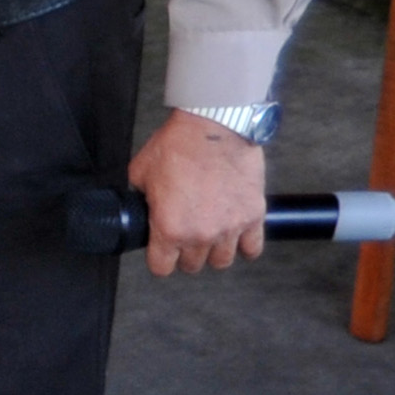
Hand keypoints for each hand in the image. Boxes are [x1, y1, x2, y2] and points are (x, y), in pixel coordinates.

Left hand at [130, 108, 269, 274]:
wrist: (214, 126)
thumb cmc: (179, 145)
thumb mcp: (141, 173)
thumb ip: (142, 199)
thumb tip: (143, 207)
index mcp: (169, 229)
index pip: (161, 267)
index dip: (159, 259)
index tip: (161, 251)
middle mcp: (200, 234)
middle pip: (192, 265)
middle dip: (185, 253)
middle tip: (184, 235)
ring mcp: (230, 228)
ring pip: (221, 260)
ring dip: (213, 251)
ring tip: (209, 235)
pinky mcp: (253, 216)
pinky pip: (253, 248)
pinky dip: (245, 245)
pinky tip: (236, 236)